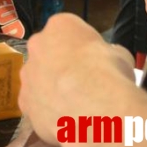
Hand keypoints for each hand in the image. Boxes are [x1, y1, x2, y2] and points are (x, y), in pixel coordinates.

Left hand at [19, 14, 133, 146]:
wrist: (93, 108)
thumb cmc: (109, 73)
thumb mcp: (121, 55)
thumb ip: (108, 53)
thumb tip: (109, 58)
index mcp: (60, 25)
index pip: (69, 31)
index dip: (83, 48)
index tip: (93, 61)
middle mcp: (37, 45)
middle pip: (48, 53)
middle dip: (61, 66)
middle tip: (82, 83)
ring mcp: (28, 74)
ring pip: (38, 80)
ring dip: (52, 89)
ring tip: (75, 106)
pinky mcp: (25, 102)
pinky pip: (36, 105)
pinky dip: (48, 112)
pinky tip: (66, 121)